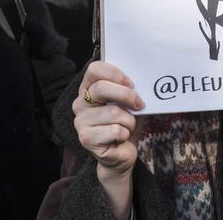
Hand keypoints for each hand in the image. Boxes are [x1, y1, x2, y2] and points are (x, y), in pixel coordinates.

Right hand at [74, 61, 143, 175]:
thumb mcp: (128, 103)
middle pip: (101, 88)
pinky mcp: (86, 139)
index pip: (94, 70)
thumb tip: (141, 79)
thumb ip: (128, 89)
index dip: (115, 74)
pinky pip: (116, 130)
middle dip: (126, 95)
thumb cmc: (124, 123)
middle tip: (139, 104)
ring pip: (114, 112)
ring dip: (129, 121)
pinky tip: (120, 138)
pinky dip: (126, 134)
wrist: (121, 153)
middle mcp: (80, 103)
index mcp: (88, 89)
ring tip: (127, 126)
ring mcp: (81, 121)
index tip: (131, 83)